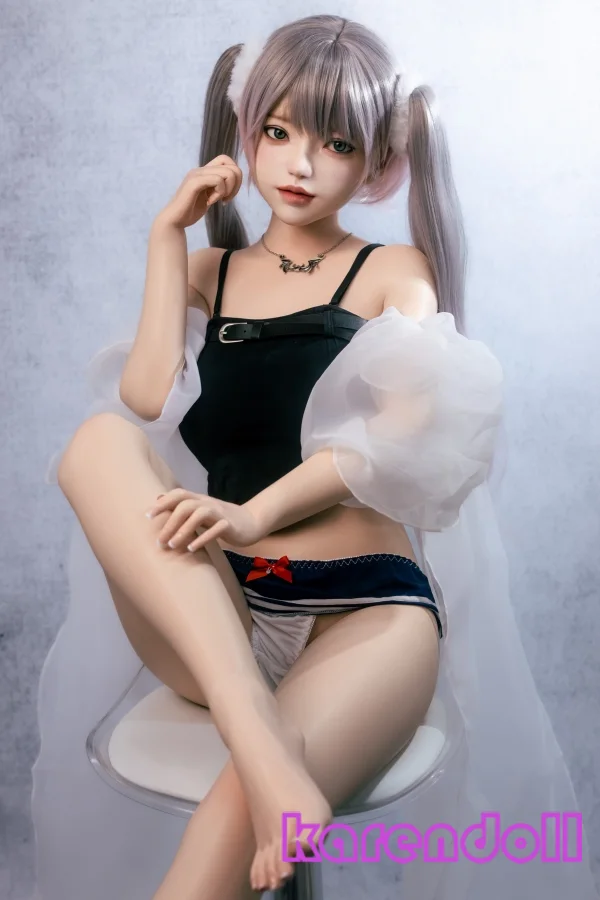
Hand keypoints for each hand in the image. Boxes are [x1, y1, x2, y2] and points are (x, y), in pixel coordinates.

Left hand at [146, 489, 263, 551]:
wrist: (252, 522)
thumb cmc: (222, 519)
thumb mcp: (201, 510)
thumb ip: (183, 506)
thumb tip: (159, 498)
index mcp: (200, 500)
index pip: (179, 494)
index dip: (163, 502)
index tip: (148, 516)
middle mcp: (208, 503)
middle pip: (185, 505)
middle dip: (170, 522)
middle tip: (159, 541)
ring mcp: (220, 513)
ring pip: (199, 515)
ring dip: (183, 530)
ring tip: (173, 546)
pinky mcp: (230, 525)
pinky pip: (215, 530)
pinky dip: (202, 538)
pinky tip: (192, 549)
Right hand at [156, 155, 242, 229]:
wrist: (174, 220)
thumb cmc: (190, 211)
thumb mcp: (209, 196)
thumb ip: (218, 188)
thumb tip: (233, 184)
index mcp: (205, 171)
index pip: (227, 161)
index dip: (235, 177)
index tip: (228, 194)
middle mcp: (201, 169)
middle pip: (232, 166)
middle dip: (236, 185)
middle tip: (226, 199)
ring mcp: (197, 174)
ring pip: (228, 173)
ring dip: (228, 190)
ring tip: (218, 200)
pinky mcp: (194, 182)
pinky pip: (218, 181)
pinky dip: (219, 193)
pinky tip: (210, 202)